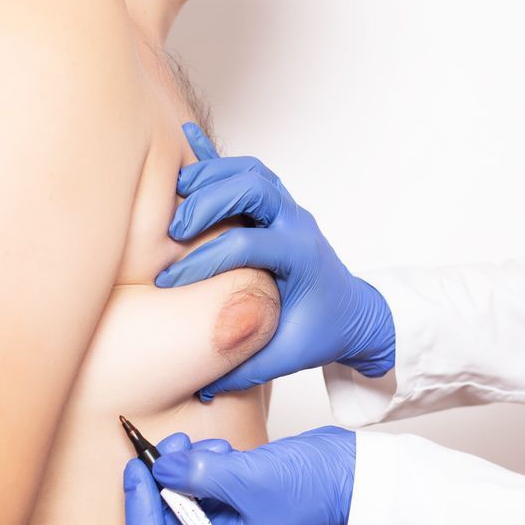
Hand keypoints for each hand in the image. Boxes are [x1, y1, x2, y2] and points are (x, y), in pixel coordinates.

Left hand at [122, 426, 355, 524]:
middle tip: (170, 446)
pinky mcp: (234, 494)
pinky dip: (203, 460)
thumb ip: (197, 474)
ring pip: (179, 493)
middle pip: (162, 518)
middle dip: (162, 479)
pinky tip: (226, 451)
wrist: (349, 472)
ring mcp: (226, 518)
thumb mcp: (248, 478)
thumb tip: (157, 467)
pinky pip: (199, 478)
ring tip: (214, 449)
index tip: (138, 470)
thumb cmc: (312, 488)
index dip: (139, 510)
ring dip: (186, 465)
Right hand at [157, 122, 394, 398]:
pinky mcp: (276, 206)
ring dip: (212, 174)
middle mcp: (296, 224)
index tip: (170, 283)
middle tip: (175, 231)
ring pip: (251, 172)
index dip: (205, 261)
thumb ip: (243, 366)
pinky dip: (216, 158)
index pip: (248, 245)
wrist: (354, 313)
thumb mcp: (286, 355)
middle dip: (209, 202)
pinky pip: (246, 173)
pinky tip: (185, 138)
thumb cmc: (321, 331)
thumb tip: (199, 386)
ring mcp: (288, 210)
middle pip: (254, 189)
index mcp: (302, 257)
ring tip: (175, 192)